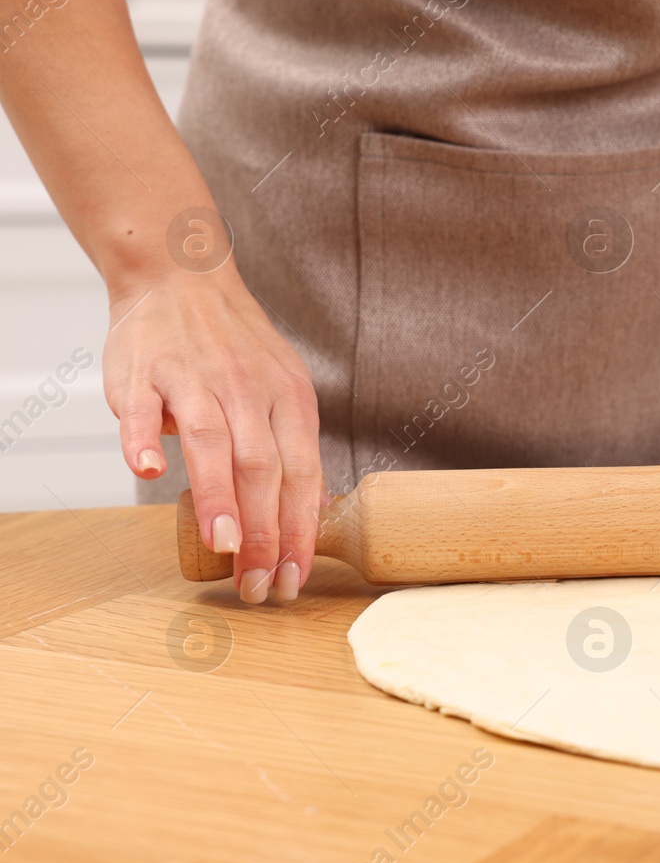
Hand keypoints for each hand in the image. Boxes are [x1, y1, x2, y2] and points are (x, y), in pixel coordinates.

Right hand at [103, 269, 321, 603]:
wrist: (181, 278)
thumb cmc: (235, 349)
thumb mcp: (282, 391)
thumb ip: (292, 449)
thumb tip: (314, 510)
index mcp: (289, 398)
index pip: (301, 475)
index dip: (299, 530)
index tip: (294, 577)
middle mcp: (248, 389)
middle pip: (263, 468)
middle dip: (265, 531)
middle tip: (260, 583)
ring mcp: (195, 379)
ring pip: (212, 443)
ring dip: (219, 497)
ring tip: (225, 546)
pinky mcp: (144, 373)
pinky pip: (143, 410)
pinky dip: (145, 438)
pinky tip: (151, 471)